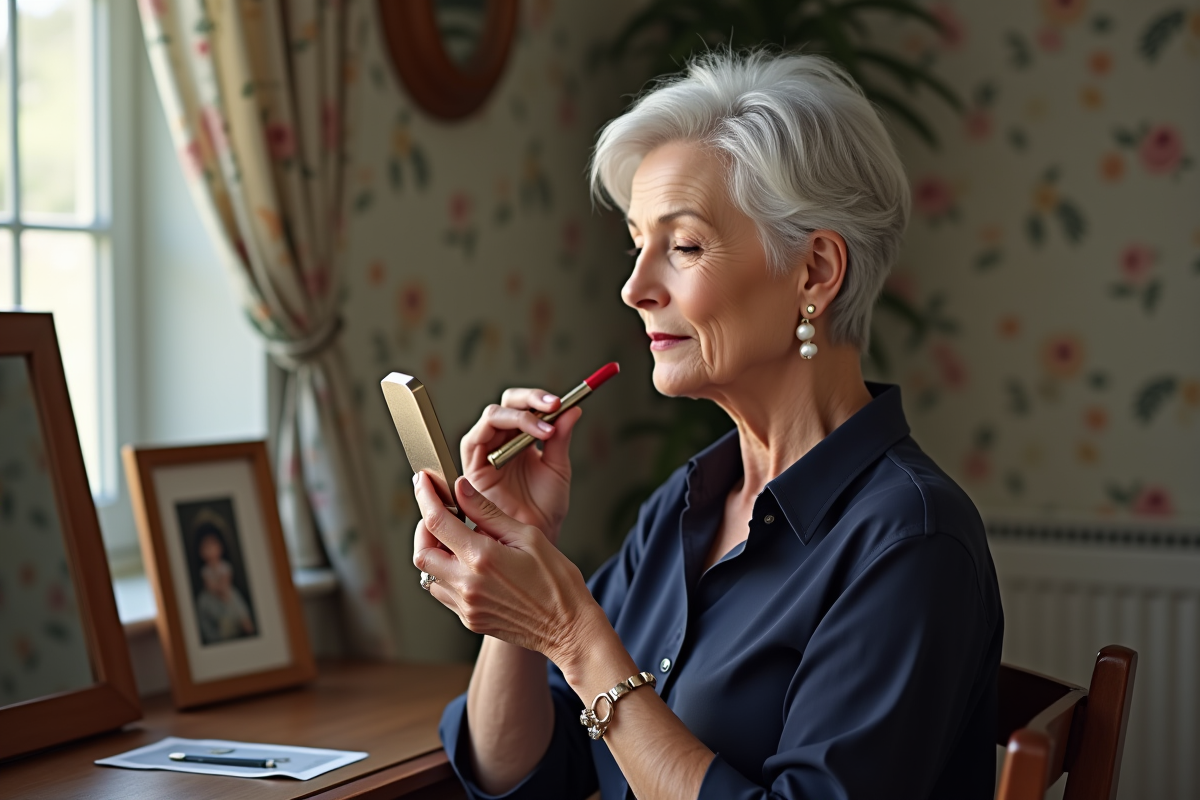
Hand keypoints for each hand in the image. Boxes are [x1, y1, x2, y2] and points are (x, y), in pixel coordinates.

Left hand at [412, 471, 604, 663]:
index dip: (425, 497)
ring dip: (434, 553)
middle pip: (422, 552)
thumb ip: (488, 512)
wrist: (568, 629)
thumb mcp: (527, 536)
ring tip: (456, 540)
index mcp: (482, 558)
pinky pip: (444, 593)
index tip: (423, 482)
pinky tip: (468, 564)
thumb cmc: (556, 581)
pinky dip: (447, 574)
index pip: (437, 522)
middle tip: (439, 514)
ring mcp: (466, 606)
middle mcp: (467, 585)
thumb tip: (461, 488)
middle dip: (424, 529)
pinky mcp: (469, 619)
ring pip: (428, 575)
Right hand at [459, 388, 583, 543]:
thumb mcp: (558, 468)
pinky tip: (526, 437)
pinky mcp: (471, 465)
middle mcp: (500, 442)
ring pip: (493, 415)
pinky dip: (499, 429)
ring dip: (520, 415)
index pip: (524, 405)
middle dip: (529, 399)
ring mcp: (485, 451)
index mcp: (521, 440)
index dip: (540, 399)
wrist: (535, 537)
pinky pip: (476, 437)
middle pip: (506, 403)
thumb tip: (572, 408)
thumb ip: (561, 438)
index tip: (562, 402)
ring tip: (545, 430)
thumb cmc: (544, 508)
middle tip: (553, 405)